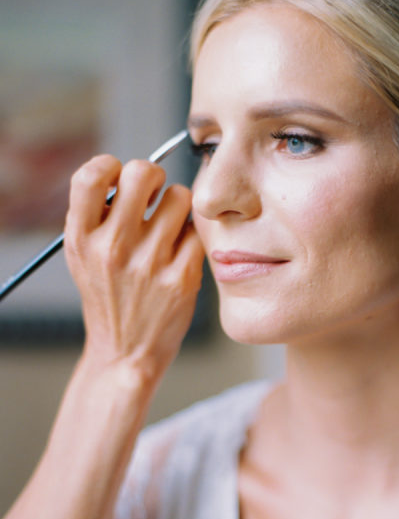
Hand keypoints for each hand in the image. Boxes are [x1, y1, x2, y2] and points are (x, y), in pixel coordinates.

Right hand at [64, 155, 203, 381]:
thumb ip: (97, 214)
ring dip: (179, 206)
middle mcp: (113, 248)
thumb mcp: (83, 256)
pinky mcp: (181, 278)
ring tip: (171, 226)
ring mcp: (148, 263)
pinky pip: (196, 231)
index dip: (111, 167)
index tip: (121, 181)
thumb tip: (127, 172)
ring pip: (180, 197)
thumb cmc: (108, 295)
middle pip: (143, 173)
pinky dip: (192, 236)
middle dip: (154, 176)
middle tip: (155, 195)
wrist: (126, 351)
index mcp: (82, 238)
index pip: (92, 176)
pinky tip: (181, 252)